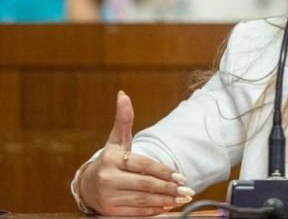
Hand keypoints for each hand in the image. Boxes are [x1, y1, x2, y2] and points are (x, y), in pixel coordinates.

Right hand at [78, 90, 194, 215]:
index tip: (181, 176)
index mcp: (112, 159)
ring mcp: (108, 197)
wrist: (87, 185)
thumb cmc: (109, 160)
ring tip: (183, 198)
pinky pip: (136, 212)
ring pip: (143, 200)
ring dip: (165, 201)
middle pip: (145, 184)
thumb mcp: (117, 140)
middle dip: (169, 188)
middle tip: (187, 190)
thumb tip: (123, 94)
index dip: (164, 171)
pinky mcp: (110, 211)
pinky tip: (168, 208)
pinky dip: (154, 211)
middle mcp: (108, 178)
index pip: (143, 165)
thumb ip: (123, 119)